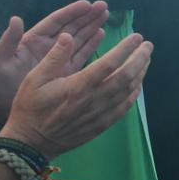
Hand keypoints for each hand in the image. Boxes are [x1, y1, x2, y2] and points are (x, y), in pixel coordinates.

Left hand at [0, 1, 110, 120]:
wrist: (0, 107)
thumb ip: (8, 40)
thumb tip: (16, 18)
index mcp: (33, 40)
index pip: (56, 22)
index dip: (71, 12)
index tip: (87, 4)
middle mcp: (48, 46)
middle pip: (71, 27)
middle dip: (87, 16)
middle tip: (103, 6)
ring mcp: (58, 58)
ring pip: (78, 38)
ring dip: (92, 26)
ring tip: (106, 15)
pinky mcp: (64, 71)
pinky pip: (81, 54)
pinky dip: (91, 44)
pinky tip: (101, 34)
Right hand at [0, 32, 152, 159]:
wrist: (30, 143)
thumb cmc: (30, 108)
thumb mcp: (34, 79)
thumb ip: (54, 57)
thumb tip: (68, 36)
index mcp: (78, 86)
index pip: (110, 63)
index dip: (126, 49)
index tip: (136, 37)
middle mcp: (93, 100)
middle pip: (126, 76)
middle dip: (140, 58)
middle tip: (148, 45)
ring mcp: (100, 114)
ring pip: (128, 91)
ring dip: (140, 73)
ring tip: (146, 58)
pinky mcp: (102, 125)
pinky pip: (125, 107)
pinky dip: (134, 93)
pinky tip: (137, 83)